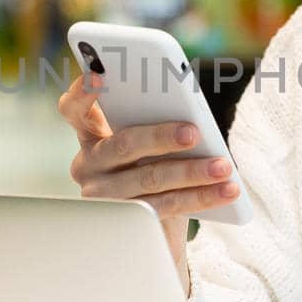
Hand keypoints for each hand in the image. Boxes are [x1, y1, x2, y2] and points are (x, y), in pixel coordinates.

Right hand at [56, 72, 239, 288]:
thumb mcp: (149, 143)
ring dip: (192, 171)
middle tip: (194, 132)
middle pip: (123, 144)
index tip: (100, 75)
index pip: (74, 110)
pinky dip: (202, 197)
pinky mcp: (128, 222)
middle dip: (161, 137)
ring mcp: (104, 196)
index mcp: (90, 136)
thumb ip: (153, 122)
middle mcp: (88, 165)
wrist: (155, 227)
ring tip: (223, 166)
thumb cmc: (152, 167)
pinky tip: (227, 191)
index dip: (82, 93)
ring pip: (150, 178)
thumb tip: (188, 117)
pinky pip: (168, 205)